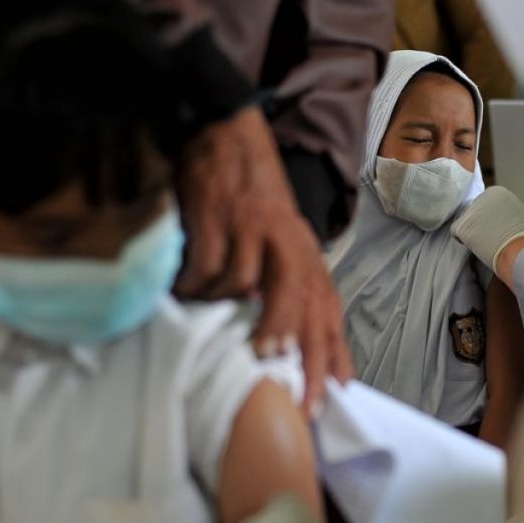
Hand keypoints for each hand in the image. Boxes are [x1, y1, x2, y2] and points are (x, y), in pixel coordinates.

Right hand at [176, 105, 351, 412]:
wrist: (225, 131)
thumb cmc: (251, 195)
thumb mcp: (278, 238)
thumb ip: (285, 282)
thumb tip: (285, 341)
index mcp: (303, 250)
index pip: (327, 306)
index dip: (333, 349)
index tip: (337, 390)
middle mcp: (286, 240)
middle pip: (301, 302)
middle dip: (299, 350)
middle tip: (292, 390)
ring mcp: (252, 227)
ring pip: (245, 286)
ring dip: (226, 311)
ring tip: (214, 328)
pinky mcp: (218, 215)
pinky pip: (208, 266)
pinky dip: (196, 285)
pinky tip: (186, 291)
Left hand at [451, 187, 523, 271]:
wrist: (523, 249)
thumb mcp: (519, 215)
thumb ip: (506, 213)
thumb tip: (501, 221)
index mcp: (498, 192)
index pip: (485, 205)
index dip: (489, 219)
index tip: (497, 229)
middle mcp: (482, 196)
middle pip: (474, 212)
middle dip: (479, 225)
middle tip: (491, 238)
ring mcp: (471, 210)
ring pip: (466, 223)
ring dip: (473, 233)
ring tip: (487, 244)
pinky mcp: (463, 225)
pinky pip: (456, 233)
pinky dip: (463, 241)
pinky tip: (475, 247)